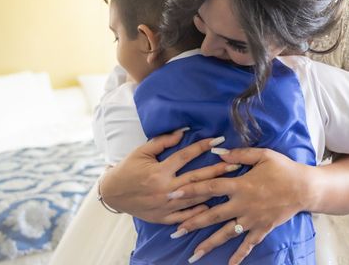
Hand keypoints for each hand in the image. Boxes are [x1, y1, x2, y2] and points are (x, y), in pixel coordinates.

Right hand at [99, 129, 235, 223]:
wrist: (112, 193)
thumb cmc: (128, 168)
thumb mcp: (143, 151)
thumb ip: (163, 141)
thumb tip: (183, 130)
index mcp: (159, 171)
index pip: (185, 156)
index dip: (203, 146)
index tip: (219, 141)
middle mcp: (164, 189)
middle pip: (196, 179)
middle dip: (217, 170)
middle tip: (235, 164)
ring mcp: (165, 206)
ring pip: (194, 198)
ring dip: (213, 190)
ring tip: (231, 184)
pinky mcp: (163, 218)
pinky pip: (185, 216)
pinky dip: (198, 212)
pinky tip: (212, 205)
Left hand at [170, 148, 314, 264]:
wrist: (305, 187)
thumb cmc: (283, 168)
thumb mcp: (262, 155)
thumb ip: (239, 154)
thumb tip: (218, 152)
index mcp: (241, 184)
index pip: (210, 187)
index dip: (190, 190)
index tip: (173, 194)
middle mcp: (243, 204)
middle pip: (212, 215)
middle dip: (192, 223)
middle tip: (174, 231)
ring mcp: (252, 219)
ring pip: (226, 234)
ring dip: (208, 244)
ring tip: (193, 255)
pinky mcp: (262, 229)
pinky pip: (248, 244)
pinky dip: (238, 256)